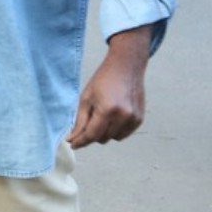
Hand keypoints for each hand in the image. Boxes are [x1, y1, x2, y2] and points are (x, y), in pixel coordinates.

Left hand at [67, 29, 150, 148]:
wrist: (125, 67)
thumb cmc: (103, 81)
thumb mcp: (86, 98)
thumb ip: (79, 121)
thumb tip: (72, 139)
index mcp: (107, 109)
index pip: (91, 134)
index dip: (81, 141)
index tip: (73, 144)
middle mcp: (123, 116)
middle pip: (102, 139)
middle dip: (93, 133)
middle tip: (90, 119)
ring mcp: (133, 118)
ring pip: (113, 138)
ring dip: (105, 132)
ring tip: (104, 114)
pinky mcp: (139, 119)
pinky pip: (123, 134)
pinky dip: (116, 129)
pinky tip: (114, 115)